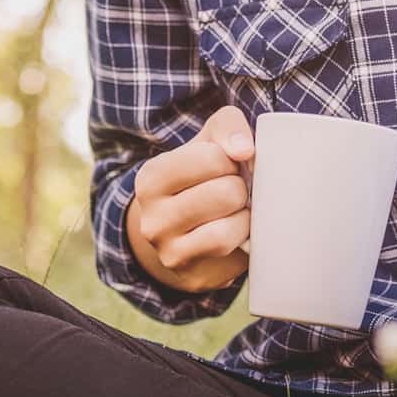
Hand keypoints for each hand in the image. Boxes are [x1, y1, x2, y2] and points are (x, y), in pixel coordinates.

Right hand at [126, 106, 254, 291]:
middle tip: (234, 191)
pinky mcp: (186, 270)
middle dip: (241, 189)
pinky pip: (228, 249)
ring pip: (227, 228)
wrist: (183, 233)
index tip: (227, 167)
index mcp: (153, 177)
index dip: (233, 160)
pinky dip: (241, 237)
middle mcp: (151, 214)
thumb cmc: (203, 179)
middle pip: (226, 192)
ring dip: (244, 216)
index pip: (212, 157)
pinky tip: (236, 232)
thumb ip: (227, 127)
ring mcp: (166, 247)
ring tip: (236, 211)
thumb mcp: (208, 143)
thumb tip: (245, 149)